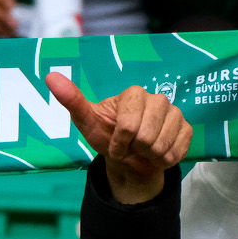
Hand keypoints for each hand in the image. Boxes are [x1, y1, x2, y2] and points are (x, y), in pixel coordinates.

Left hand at [45, 74, 191, 204]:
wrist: (128, 159)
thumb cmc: (107, 137)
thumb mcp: (87, 122)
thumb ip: (72, 100)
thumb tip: (50, 76)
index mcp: (134, 94)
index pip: (128, 126)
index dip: (119, 143)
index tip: (115, 143)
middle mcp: (157, 99)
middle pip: (147, 138)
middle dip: (134, 151)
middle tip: (130, 147)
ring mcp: (175, 113)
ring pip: (162, 147)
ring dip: (148, 157)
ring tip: (142, 151)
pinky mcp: (187, 129)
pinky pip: (178, 152)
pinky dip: (164, 161)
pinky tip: (157, 154)